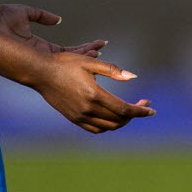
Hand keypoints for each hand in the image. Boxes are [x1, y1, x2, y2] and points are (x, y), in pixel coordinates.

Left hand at [0, 3, 105, 58]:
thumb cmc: (0, 16)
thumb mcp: (25, 13)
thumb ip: (41, 16)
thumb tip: (58, 19)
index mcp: (38, 47)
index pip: (65, 50)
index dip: (81, 48)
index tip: (97, 44)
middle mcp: (40, 56)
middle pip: (69, 59)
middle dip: (87, 56)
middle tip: (102, 51)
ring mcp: (38, 58)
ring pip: (66, 62)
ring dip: (83, 59)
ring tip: (99, 54)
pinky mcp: (35, 57)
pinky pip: (58, 60)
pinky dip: (73, 59)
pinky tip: (85, 56)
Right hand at [25, 47, 155, 134]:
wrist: (40, 73)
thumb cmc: (65, 64)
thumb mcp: (90, 63)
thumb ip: (113, 70)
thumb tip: (133, 77)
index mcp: (94, 95)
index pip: (124, 110)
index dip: (140, 111)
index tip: (152, 109)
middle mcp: (88, 109)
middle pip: (119, 120)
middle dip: (134, 114)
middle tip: (143, 104)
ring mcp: (80, 116)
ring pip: (108, 127)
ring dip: (122, 121)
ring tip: (130, 110)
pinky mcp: (73, 119)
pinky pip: (95, 129)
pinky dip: (108, 126)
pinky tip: (112, 116)